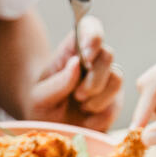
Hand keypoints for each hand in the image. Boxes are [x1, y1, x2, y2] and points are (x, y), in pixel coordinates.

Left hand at [31, 16, 122, 131]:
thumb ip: (57, 83)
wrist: (48, 129)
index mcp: (72, 50)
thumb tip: (76, 64)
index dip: (93, 35)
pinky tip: (86, 119)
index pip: (89, 27)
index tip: (86, 56)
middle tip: (78, 95)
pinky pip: (115, 105)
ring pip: (116, 79)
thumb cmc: (41, 107)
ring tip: (81, 106)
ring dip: (97, 99)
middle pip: (107, 55)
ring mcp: (107, 79)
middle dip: (94, 79)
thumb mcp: (39, 98)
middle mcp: (94, 60)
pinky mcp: (114, 101)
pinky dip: (99, 117)